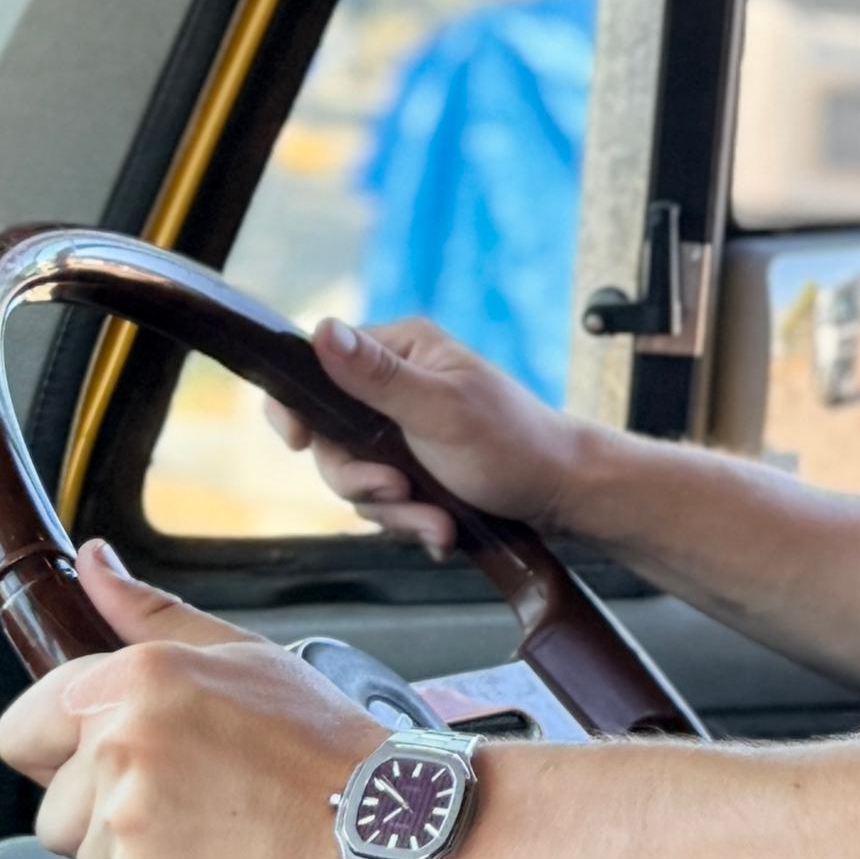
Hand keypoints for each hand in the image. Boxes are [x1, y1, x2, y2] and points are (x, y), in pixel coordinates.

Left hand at [0, 549, 383, 858]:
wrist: (396, 831)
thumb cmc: (328, 747)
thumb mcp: (244, 656)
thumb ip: (150, 615)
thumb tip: (91, 563)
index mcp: (136, 679)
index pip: (19, 732)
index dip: (58, 762)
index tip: (109, 775)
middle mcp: (122, 746)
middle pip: (52, 819)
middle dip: (108, 829)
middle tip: (197, 816)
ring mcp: (131, 825)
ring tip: (221, 850)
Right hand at [265, 312, 596, 555]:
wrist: (562, 495)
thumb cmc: (513, 443)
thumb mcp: (441, 409)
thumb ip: (378, 376)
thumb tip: (323, 330)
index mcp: (401, 349)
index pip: (318, 368)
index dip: (297, 408)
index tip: (297, 443)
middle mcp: (396, 386)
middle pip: (330, 439)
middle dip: (363, 480)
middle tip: (401, 491)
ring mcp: (403, 433)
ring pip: (357, 480)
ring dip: (395, 511)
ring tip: (439, 518)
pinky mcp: (414, 471)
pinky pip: (384, 504)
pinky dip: (411, 522)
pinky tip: (443, 528)